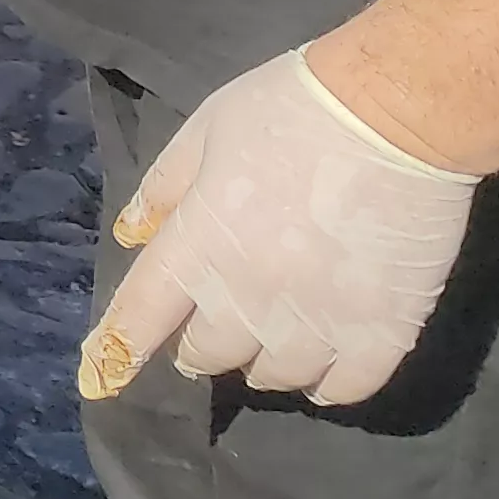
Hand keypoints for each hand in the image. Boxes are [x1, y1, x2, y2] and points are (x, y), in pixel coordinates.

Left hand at [80, 46, 479, 410]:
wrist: (394, 113)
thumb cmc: (289, 110)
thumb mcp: (204, 130)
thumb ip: (164, 188)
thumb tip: (131, 235)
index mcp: (199, 244)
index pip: (142, 314)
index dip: (117, 347)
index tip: (103, 372)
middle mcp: (251, 295)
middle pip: (208, 354)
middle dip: (200, 343)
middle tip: (211, 324)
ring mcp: (319, 320)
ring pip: (274, 376)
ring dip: (261, 362)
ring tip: (267, 339)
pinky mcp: (383, 332)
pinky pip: (344, 388)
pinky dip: (327, 385)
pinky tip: (322, 369)